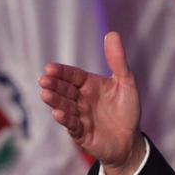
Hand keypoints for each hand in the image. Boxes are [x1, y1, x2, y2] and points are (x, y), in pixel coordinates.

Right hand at [39, 32, 143, 174]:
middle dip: (54, 85)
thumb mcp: (126, 83)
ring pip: (64, 106)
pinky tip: (58, 114)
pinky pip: (71, 125)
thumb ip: (118, 61)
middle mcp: (81, 99)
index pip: (72, 75)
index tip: (50, 68)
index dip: (62, 72)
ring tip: (45, 95)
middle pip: (64, 90)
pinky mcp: (81, 133)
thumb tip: (112, 33)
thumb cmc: (127, 109)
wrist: (130, 140)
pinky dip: (65, 119)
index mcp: (89, 85)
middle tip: (44, 80)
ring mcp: (79, 116)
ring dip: (55, 101)